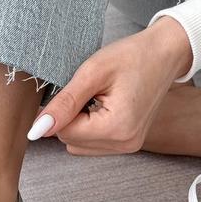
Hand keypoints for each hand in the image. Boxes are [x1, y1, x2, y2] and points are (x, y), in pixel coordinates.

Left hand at [27, 17, 192, 153]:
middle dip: (70, 116)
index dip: (61, 109)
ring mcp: (128, 147)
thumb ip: (63, 104)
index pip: (64, 133)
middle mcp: (124, 144)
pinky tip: (102, 106)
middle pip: (70, 141)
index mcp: (117, 129)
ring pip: (79, 145)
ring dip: (78, 123)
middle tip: (89, 91)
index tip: (74, 88)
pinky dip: (89, 127)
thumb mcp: (92, 73)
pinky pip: (92, 144)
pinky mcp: (128, 144)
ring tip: (97, 98)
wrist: (164, 54)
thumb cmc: (132, 56)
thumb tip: (36, 130)